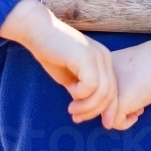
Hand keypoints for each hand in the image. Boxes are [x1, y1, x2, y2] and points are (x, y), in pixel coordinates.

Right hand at [0, 0, 116, 122]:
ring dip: (87, 106)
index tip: (85, 119)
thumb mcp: (70, 76)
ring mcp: (98, 56)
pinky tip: (69, 93)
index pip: (113, 91)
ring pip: (103, 93)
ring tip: (72, 110)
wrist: (37, 31)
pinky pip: (92, 85)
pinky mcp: (87, 57)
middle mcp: (104, 57)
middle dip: (94, 111)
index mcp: (103, 61)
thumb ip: (81, 90)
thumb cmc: (50, 52)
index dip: (103, 110)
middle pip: (111, 94)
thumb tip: (86, 108)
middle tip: (76, 117)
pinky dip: (81, 95)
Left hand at [102, 23, 150, 130]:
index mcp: (98, 68)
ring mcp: (106, 92)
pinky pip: (115, 123)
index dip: (114, 94)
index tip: (131, 88)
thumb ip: (113, 83)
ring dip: (120, 113)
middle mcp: (97, 80)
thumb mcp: (125, 69)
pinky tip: (139, 111)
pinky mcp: (118, 104)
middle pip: (99, 102)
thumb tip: (107, 112)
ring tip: (137, 105)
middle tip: (135, 98)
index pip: (96, 90)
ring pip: (104, 114)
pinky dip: (127, 122)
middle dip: (116, 105)